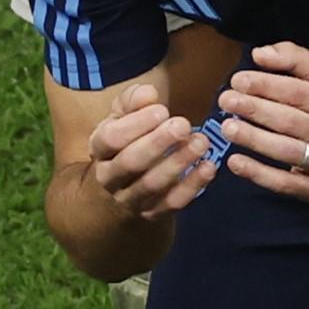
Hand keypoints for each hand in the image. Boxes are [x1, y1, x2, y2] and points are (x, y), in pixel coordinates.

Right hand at [87, 83, 215, 218]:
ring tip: (200, 142)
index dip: (136, 124)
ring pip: (152, 185)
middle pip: (131, 162)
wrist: (120, 190)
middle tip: (183, 125)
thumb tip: (148, 94)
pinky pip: (172, 203)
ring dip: (178, 163)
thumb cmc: (126, 143)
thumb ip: (133, 101)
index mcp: (99, 148)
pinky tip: (208, 167)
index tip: (162, 110)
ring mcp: (130, 199)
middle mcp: (110, 177)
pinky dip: (192, 186)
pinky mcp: (152, 214)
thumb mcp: (122, 118)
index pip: (111, 138)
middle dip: (158, 143)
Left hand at [216, 43, 308, 202]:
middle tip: (227, 101)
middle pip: (291, 121)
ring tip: (228, 128)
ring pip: (288, 152)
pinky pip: (286, 183)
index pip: (299, 92)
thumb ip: (293, 58)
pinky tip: (235, 162)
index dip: (266, 85)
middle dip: (255, 110)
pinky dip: (259, 174)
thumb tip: (260, 55)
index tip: (238, 80)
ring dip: (254, 140)